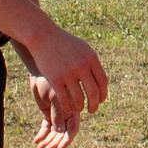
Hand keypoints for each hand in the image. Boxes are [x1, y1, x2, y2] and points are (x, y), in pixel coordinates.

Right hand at [21, 23, 107, 138]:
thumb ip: (92, 63)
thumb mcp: (83, 49)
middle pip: (93, 91)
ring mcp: (68, 73)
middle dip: (95, 104)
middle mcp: (82, 67)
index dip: (103, 93)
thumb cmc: (65, 43)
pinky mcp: (55, 79)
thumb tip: (100, 78)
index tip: (101, 101)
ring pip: (79, 97)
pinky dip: (68, 107)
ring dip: (81, 107)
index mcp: (92, 59)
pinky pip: (64, 98)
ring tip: (80, 109)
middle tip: (93, 110)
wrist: (44, 37)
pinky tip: (68, 110)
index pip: (102, 81)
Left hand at [29, 76, 79, 147]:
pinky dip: (42, 134)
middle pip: (63, 133)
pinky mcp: (48, 112)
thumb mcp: (53, 96)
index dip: (67, 139)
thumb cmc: (50, 80)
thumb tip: (61, 130)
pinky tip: (36, 140)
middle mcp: (67, 112)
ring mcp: (57, 113)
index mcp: (72, 108)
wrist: (40, 70)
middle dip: (55, 142)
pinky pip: (46, 127)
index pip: (72, 128)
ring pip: (54, 132)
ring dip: (48, 140)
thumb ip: (58, 112)